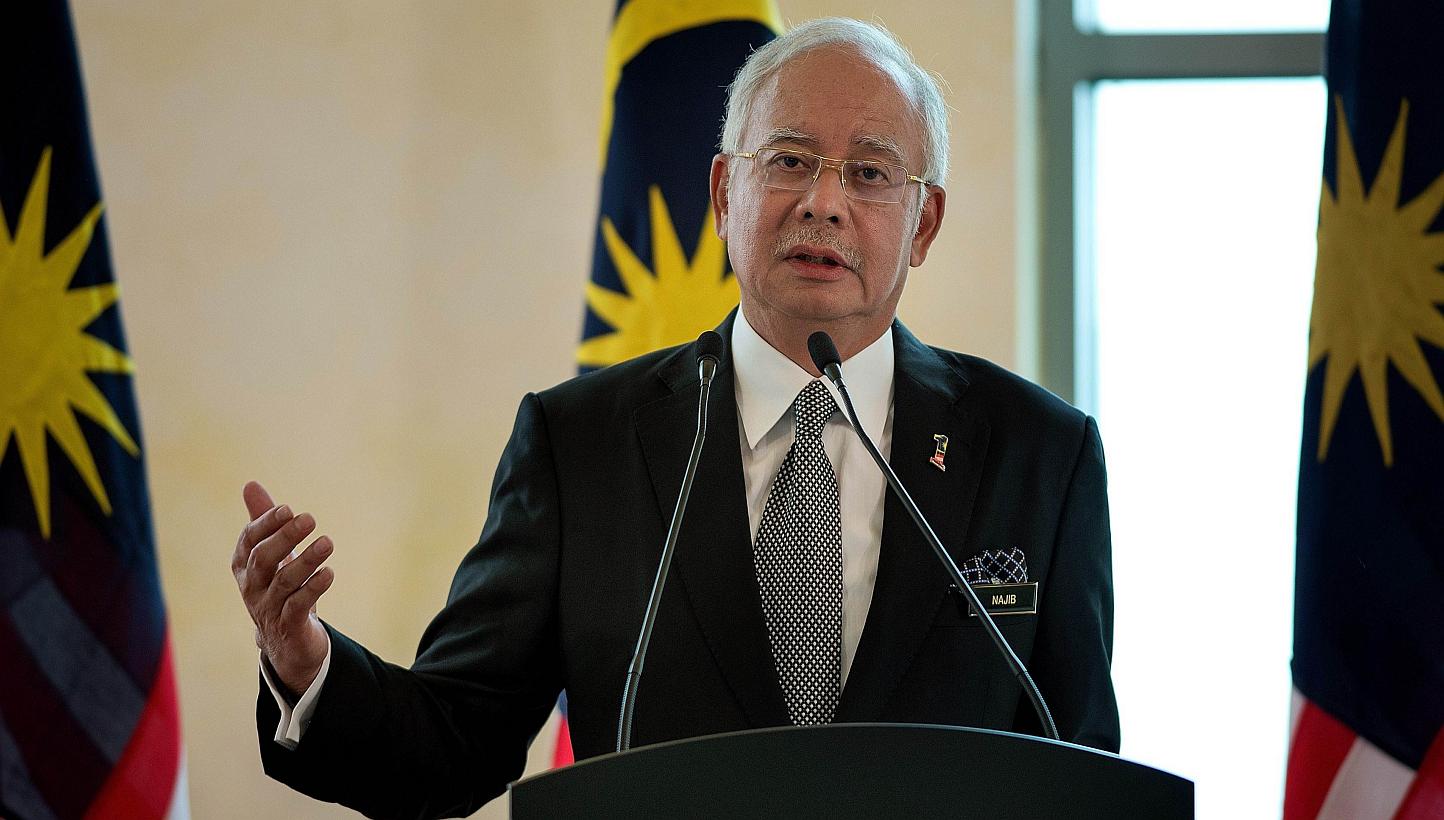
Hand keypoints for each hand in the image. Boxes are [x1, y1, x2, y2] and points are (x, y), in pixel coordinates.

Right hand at [232, 480, 334, 695]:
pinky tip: (329, 573)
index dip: (265, 524)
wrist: (286, 642)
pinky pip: (298, 606)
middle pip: (262, 559)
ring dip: (306, 560)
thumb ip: (264, 521)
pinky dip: (313, 589)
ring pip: (284, 582)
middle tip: (309, 518)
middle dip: (284, 538)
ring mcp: (268, 608)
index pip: (249, 541)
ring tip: (328, 542)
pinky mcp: (289, 626)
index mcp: (244, 566)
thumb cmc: (279, 588)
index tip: (287, 509)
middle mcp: (252, 586)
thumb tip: (250, 484)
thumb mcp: (272, 554)